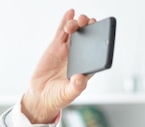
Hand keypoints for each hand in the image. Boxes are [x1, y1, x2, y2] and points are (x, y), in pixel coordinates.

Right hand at [21, 9, 94, 123]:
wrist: (41, 96)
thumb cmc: (58, 97)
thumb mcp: (68, 94)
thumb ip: (75, 87)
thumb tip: (80, 78)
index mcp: (87, 68)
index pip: (97, 53)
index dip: (101, 42)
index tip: (103, 33)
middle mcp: (79, 57)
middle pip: (88, 39)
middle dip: (90, 28)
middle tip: (90, 22)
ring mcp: (67, 51)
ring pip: (75, 33)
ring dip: (78, 24)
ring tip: (78, 21)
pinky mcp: (55, 47)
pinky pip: (61, 32)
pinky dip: (65, 21)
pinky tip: (70, 12)